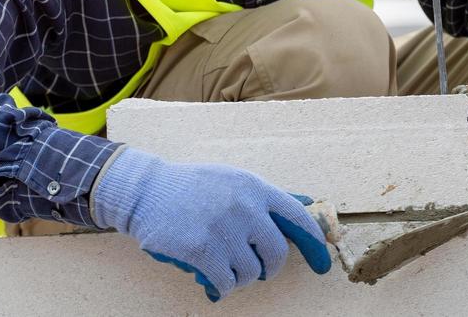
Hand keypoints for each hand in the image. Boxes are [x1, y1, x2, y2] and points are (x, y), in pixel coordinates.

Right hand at [90, 147, 329, 302]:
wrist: (145, 190)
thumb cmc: (190, 187)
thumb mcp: (230, 180)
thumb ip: (264, 197)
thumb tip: (308, 204)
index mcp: (253, 187)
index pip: (298, 217)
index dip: (315, 244)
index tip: (321, 264)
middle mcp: (243, 205)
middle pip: (276, 253)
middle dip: (269, 269)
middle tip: (257, 271)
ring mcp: (223, 227)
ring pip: (250, 272)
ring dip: (240, 278)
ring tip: (224, 268)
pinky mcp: (201, 248)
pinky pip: (226, 282)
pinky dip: (221, 286)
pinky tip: (211, 279)